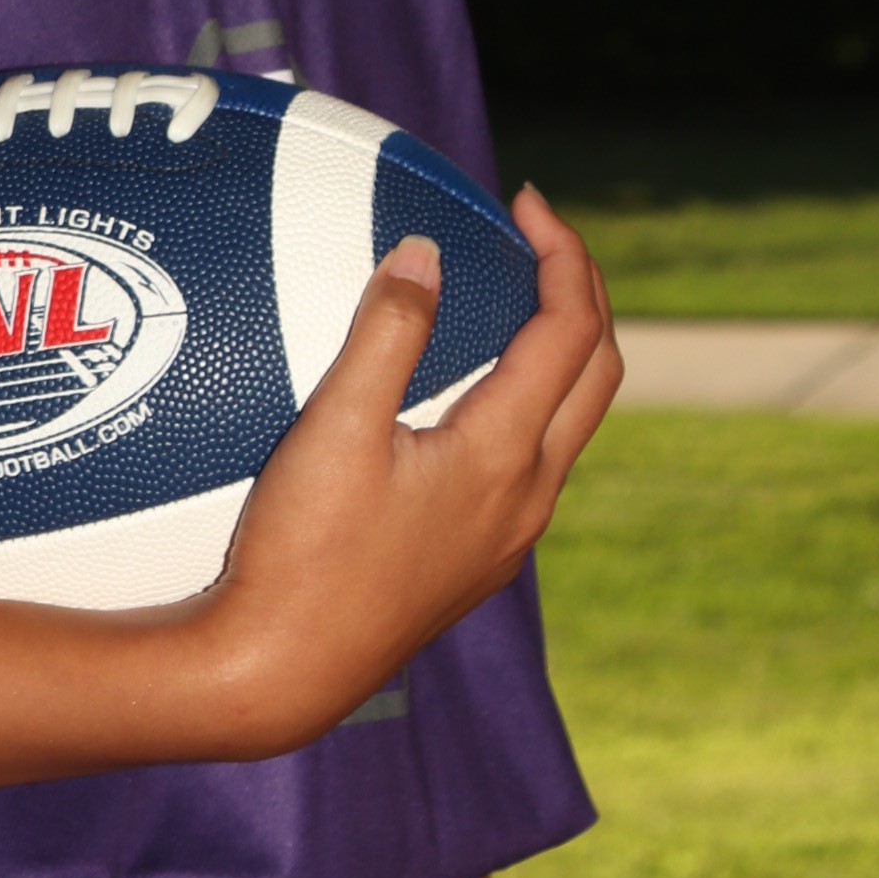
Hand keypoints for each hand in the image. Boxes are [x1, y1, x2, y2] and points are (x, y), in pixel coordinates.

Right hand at [207, 187, 619, 753]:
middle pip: (599, 374)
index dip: (563, 254)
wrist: (279, 674)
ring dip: (562, 350)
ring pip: (571, 422)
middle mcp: (527, 498)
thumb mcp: (334, 429)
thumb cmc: (300, 556)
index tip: (525, 203)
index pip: (573, 331)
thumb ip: (387, 332)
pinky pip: (535, 460)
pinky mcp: (479, 560)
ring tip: (510, 298)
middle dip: (582, 293)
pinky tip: (466, 391)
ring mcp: (508, 537)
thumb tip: (425, 253)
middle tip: (536, 238)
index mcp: (504, 457)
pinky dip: (528, 400)